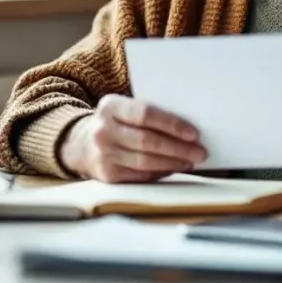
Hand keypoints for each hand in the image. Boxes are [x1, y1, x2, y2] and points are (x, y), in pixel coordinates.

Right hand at [60, 95, 206, 182]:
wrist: (81, 145)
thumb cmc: (115, 123)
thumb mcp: (123, 109)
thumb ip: (147, 113)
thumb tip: (187, 128)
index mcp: (111, 106)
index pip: (145, 114)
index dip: (171, 124)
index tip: (193, 133)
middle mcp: (103, 130)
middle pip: (147, 141)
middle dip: (178, 148)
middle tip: (200, 151)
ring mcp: (103, 154)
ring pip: (145, 162)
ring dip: (173, 162)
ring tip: (191, 160)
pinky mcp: (107, 175)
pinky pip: (141, 176)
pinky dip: (161, 172)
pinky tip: (174, 168)